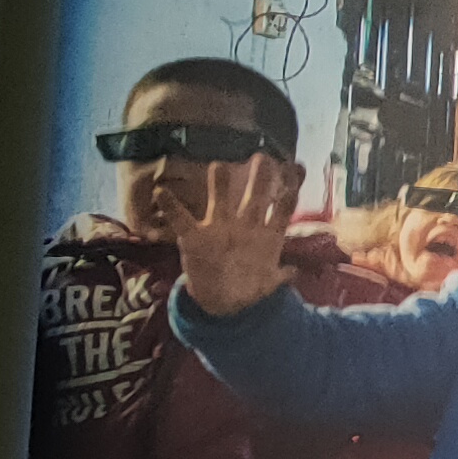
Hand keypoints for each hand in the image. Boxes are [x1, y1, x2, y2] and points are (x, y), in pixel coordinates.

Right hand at [166, 154, 297, 317]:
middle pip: (254, 197)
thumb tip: (292, 270)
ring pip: (221, 201)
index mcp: (266, 235)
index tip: (296, 171)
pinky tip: (161, 192)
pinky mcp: (195, 238)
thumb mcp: (269, 283)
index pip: (281, 210)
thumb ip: (280, 276)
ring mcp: (219, 229)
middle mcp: (244, 226)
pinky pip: (181, 220)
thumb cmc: (251, 286)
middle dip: (260, 178)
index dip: (289, 194)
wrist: (225, 301)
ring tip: (218, 166)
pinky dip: (171, 207)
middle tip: (262, 157)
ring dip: (219, 185)